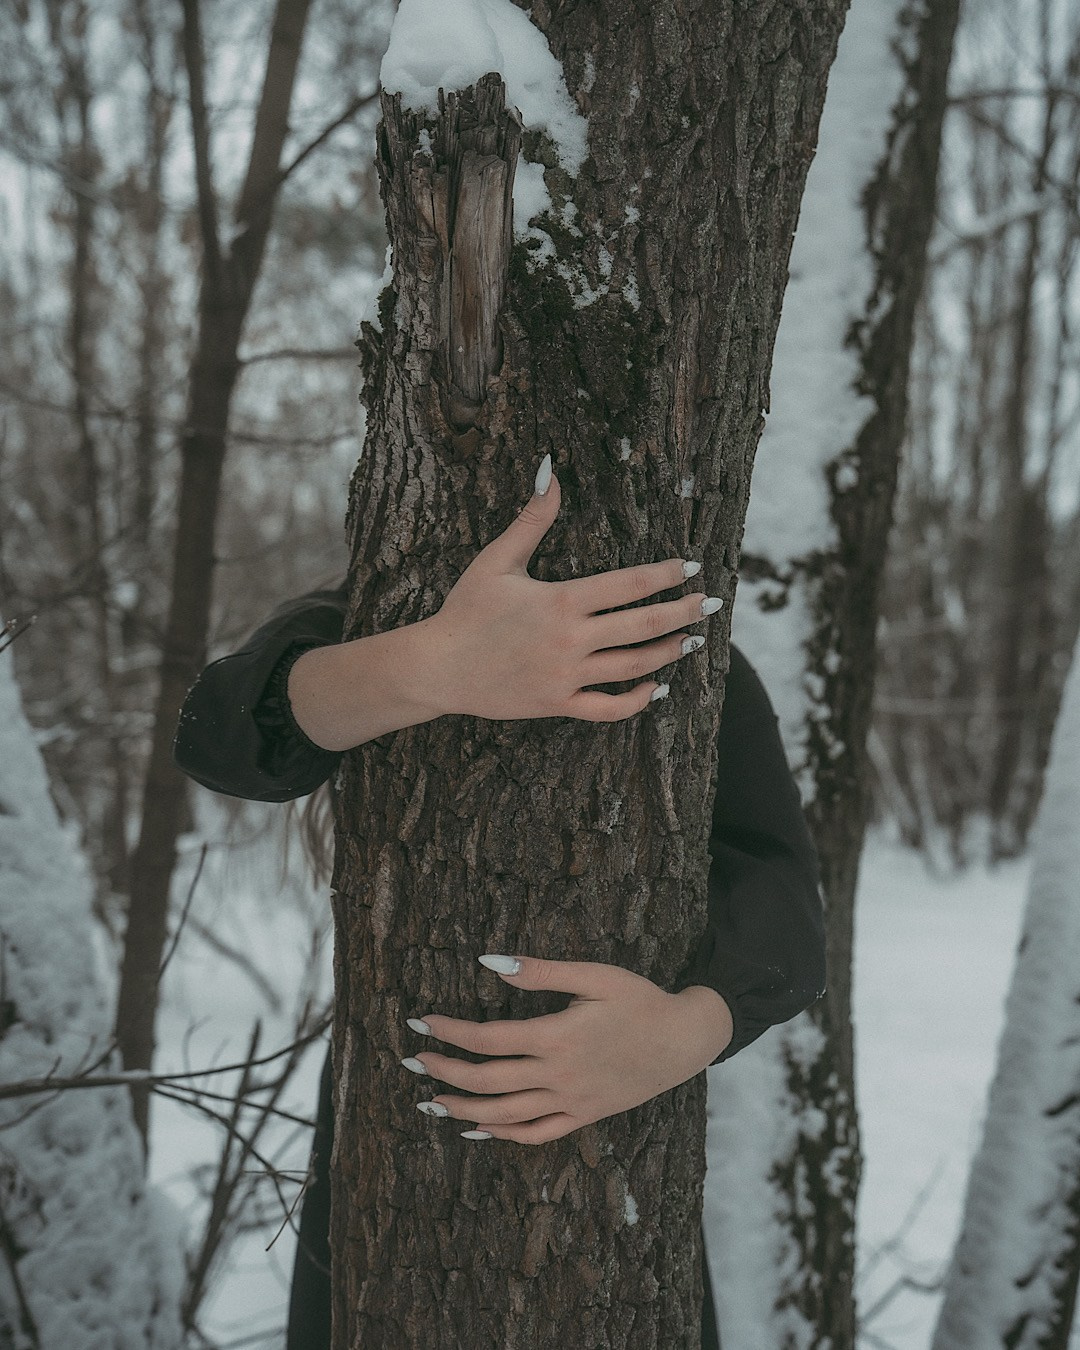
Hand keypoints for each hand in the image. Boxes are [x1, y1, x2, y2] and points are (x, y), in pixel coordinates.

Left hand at [399, 953, 733, 1144]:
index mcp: (556, 1037)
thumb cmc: (639, 999)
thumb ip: (540, 971)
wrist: (684, 1040)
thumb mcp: (593, 974)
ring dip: (463, 1109)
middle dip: (444, 1070)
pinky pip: (537, 1134)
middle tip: (411, 1059)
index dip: (449, 1032)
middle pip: (487, 1080)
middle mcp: (558, 1076)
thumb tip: (489, 961)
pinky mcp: (584, 1115)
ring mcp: (571, 1102)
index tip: (420, 1022)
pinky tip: (479, 1129)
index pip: (487, 1039)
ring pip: (506, 1116)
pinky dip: (503, 1136)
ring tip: (430, 1102)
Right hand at [419, 454, 722, 723]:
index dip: (668, 574)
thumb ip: (531, 519)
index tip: (692, 567)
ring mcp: (567, 675)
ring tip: (691, 640)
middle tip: (712, 604)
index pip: (630, 584)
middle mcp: (571, 639)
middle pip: (644, 626)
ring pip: (634, 667)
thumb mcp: (496, 560)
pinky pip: (609, 708)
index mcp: (562, 600)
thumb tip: (551, 472)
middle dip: (683, 612)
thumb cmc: (466, 610)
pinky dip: (638, 700)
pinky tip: (657, 688)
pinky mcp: (558, 703)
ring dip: (669, 653)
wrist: (437, 667)